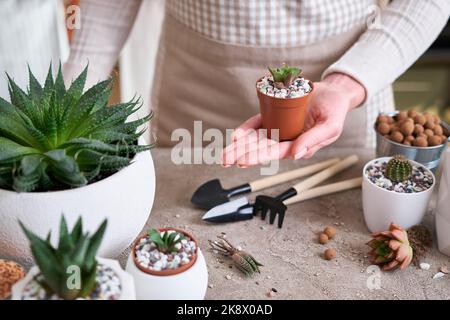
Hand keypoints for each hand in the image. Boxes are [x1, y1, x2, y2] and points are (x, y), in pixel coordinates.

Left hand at [222, 73, 365, 166]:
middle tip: (225, 160)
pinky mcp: (274, 117)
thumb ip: (313, 140)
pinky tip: (236, 135)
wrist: (333, 93)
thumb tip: (296, 155)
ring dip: (240, 146)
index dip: (258, 157)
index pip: (275, 153)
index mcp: (299, 146)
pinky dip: (247, 130)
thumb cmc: (335, 111)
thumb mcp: (330, 127)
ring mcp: (279, 129)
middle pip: (261, 149)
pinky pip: (257, 125)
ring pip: (256, 140)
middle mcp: (286, 140)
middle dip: (242, 154)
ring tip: (225, 154)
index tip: (242, 161)